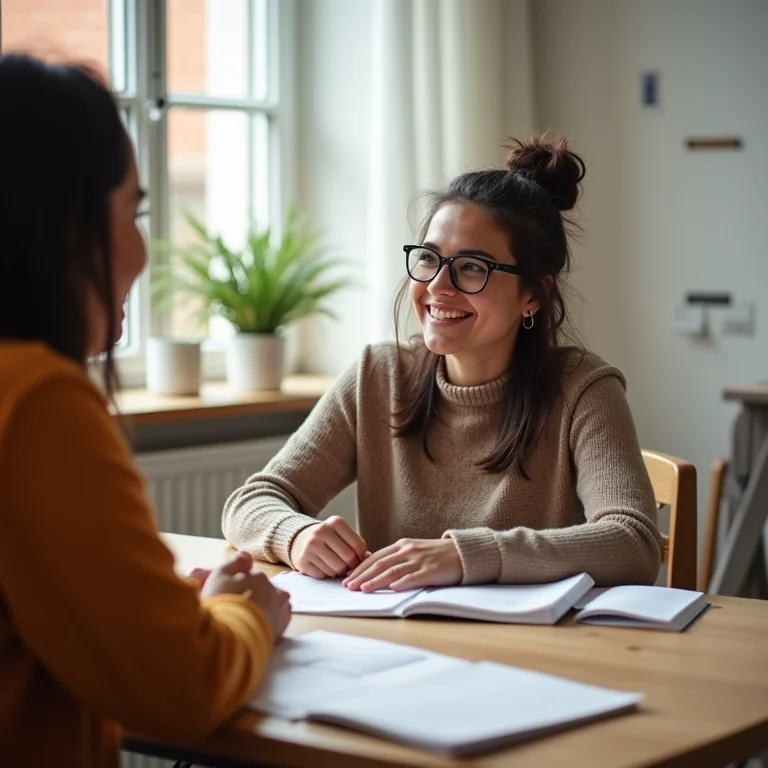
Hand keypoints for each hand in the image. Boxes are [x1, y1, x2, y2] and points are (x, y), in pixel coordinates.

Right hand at [199, 551, 291, 639]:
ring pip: (273, 601)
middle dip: (252, 595)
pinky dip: (272, 619)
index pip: (250, 577)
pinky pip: (280, 617)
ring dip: (265, 606)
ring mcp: (281, 606)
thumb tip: (248, 556)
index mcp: (258, 576)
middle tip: (237, 610)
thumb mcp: (219, 576)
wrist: (232, 636)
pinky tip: (260, 626)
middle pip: (262, 589)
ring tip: (250, 619)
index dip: (238, 587)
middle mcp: (273, 588)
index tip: (229, 597)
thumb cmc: (222, 604)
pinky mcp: (284, 624)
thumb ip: (234, 563)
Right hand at [289, 516, 367, 578]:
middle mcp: (321, 531)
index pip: (358, 545)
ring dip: (340, 572)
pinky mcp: (303, 560)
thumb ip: (357, 545)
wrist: (301, 540)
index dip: (362, 557)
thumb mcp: (342, 535)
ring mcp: (310, 545)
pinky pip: (324, 575)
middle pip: (348, 558)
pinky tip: (324, 567)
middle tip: (349, 566)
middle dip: (352, 566)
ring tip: (336, 566)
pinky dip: (327, 575)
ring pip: (337, 569)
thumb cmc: (329, 539)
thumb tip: (369, 559)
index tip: (359, 560)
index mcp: (335, 522)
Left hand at [342, 538, 462, 592]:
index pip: (375, 557)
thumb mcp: (413, 551)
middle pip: (380, 564)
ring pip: (393, 571)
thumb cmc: (436, 554)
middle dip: (362, 576)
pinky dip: (402, 583)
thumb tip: (375, 571)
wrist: (462, 552)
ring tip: (363, 589)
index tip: (346, 577)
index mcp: (401, 545)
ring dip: (376, 580)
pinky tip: (392, 589)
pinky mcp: (431, 570)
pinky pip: (414, 577)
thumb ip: (396, 558)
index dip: (359, 568)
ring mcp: (419, 560)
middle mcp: (408, 550)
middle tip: (348, 586)